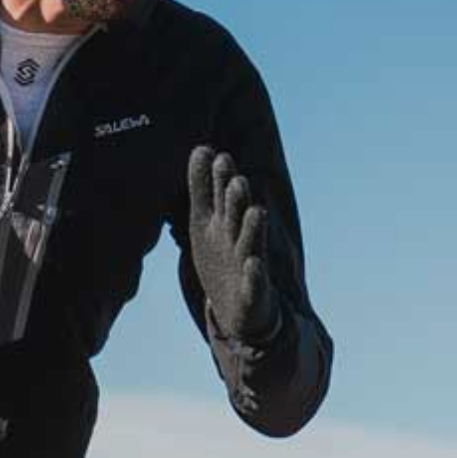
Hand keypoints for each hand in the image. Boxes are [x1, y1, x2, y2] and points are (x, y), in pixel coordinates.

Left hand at [187, 146, 279, 343]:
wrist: (237, 310)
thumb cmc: (220, 257)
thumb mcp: (205, 221)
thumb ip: (203, 187)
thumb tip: (201, 147)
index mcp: (223, 223)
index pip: (223, 197)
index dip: (221, 179)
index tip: (219, 156)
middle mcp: (238, 240)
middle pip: (237, 217)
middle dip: (237, 200)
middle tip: (236, 179)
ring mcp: (247, 266)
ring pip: (250, 245)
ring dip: (252, 229)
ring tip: (255, 211)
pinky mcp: (253, 293)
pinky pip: (254, 283)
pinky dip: (254, 275)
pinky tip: (253, 264)